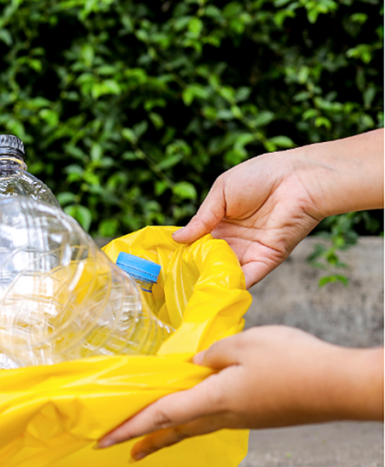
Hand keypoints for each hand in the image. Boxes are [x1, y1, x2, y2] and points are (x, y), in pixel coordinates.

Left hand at [96, 326, 383, 459]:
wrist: (339, 386)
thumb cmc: (291, 362)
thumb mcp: (243, 344)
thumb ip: (212, 353)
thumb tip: (197, 362)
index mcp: (211, 399)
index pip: (159, 415)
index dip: (128, 427)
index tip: (103, 440)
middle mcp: (222, 416)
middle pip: (173, 430)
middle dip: (144, 440)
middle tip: (121, 450)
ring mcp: (241, 418)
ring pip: (194, 427)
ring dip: (167, 433)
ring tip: (151, 438)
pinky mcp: (256, 415)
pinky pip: (215, 421)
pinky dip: (194, 421)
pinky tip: (197, 413)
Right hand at [173, 130, 383, 287]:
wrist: (299, 178)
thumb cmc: (261, 176)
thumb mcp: (221, 193)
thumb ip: (202, 218)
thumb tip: (177, 238)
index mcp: (221, 223)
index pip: (198, 243)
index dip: (185, 252)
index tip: (167, 262)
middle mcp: (234, 240)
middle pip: (210, 261)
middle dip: (196, 270)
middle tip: (175, 281)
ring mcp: (250, 251)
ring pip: (226, 272)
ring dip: (212, 280)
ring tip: (191, 289)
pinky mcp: (267, 259)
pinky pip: (248, 277)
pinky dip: (233, 286)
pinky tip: (216, 290)